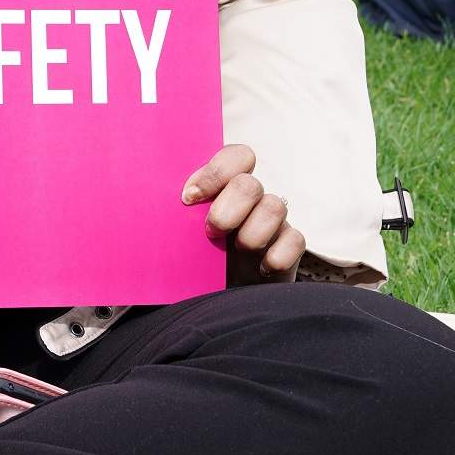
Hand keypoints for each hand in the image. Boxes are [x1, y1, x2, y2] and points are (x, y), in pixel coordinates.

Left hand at [182, 144, 304, 285]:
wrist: (215, 298)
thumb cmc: (193, 262)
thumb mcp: (179, 235)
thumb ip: (175, 216)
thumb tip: (160, 206)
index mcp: (225, 187)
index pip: (237, 157)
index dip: (215, 172)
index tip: (189, 198)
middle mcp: (253, 199)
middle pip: (249, 184)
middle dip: (226, 210)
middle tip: (210, 233)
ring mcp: (274, 222)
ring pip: (275, 207)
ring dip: (250, 234)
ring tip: (237, 254)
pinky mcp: (290, 248)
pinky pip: (295, 240)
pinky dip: (275, 257)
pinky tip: (261, 269)